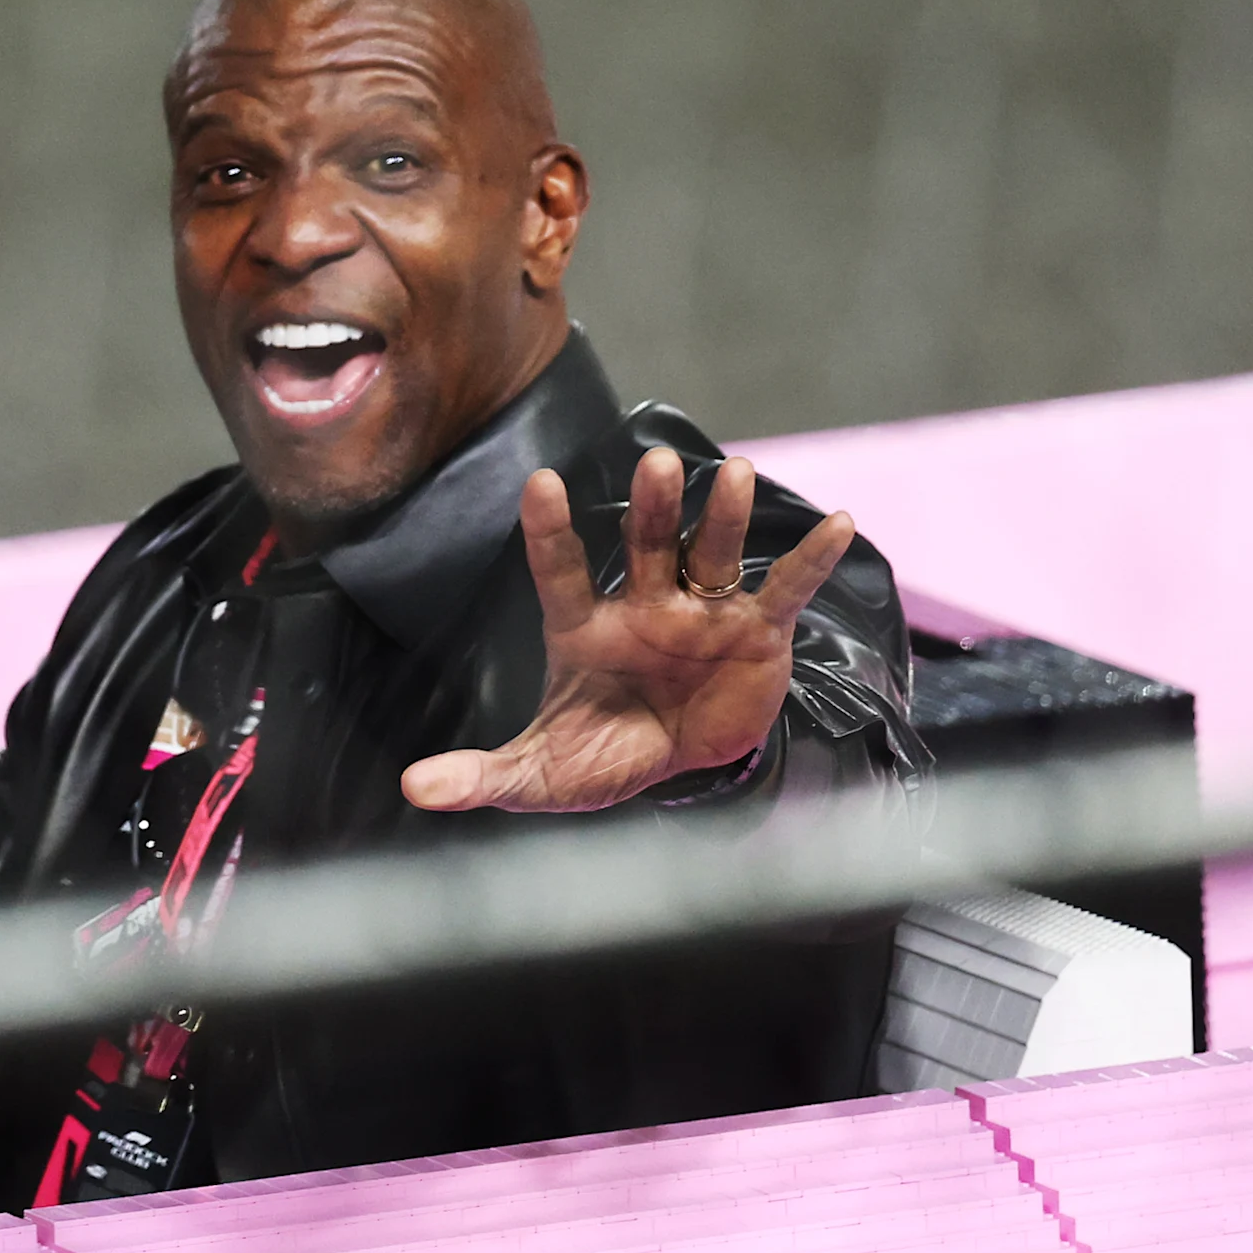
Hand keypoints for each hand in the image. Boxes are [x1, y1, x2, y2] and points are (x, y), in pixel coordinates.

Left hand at [400, 448, 851, 814]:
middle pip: (644, 544)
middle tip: (657, 463)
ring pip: (712, 552)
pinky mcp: (755, 631)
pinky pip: (783, 588)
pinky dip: (810, 558)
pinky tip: (836, 523)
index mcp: (585, 628)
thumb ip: (484, 775)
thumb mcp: (541, 774)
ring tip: (737, 474)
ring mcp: (701, 612)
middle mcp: (644, 605)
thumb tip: (416, 789)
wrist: (677, 770)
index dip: (550, 531)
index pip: (560, 571)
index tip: (541, 483)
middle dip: (652, 507)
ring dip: (724, 515)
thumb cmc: (602, 756)